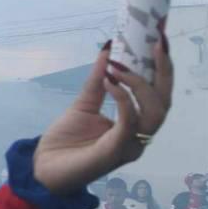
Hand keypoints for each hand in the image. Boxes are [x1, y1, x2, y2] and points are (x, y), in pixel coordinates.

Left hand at [34, 36, 172, 194]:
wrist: (42, 167)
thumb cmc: (64, 141)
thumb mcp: (83, 104)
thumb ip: (98, 80)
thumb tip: (108, 50)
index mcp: (134, 124)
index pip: (159, 95)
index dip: (162, 69)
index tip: (159, 40)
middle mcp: (138, 136)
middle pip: (164, 101)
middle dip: (163, 71)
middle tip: (155, 44)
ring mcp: (130, 145)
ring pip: (155, 111)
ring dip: (140, 84)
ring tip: (119, 67)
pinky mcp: (116, 151)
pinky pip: (129, 122)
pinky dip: (123, 99)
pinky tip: (109, 82)